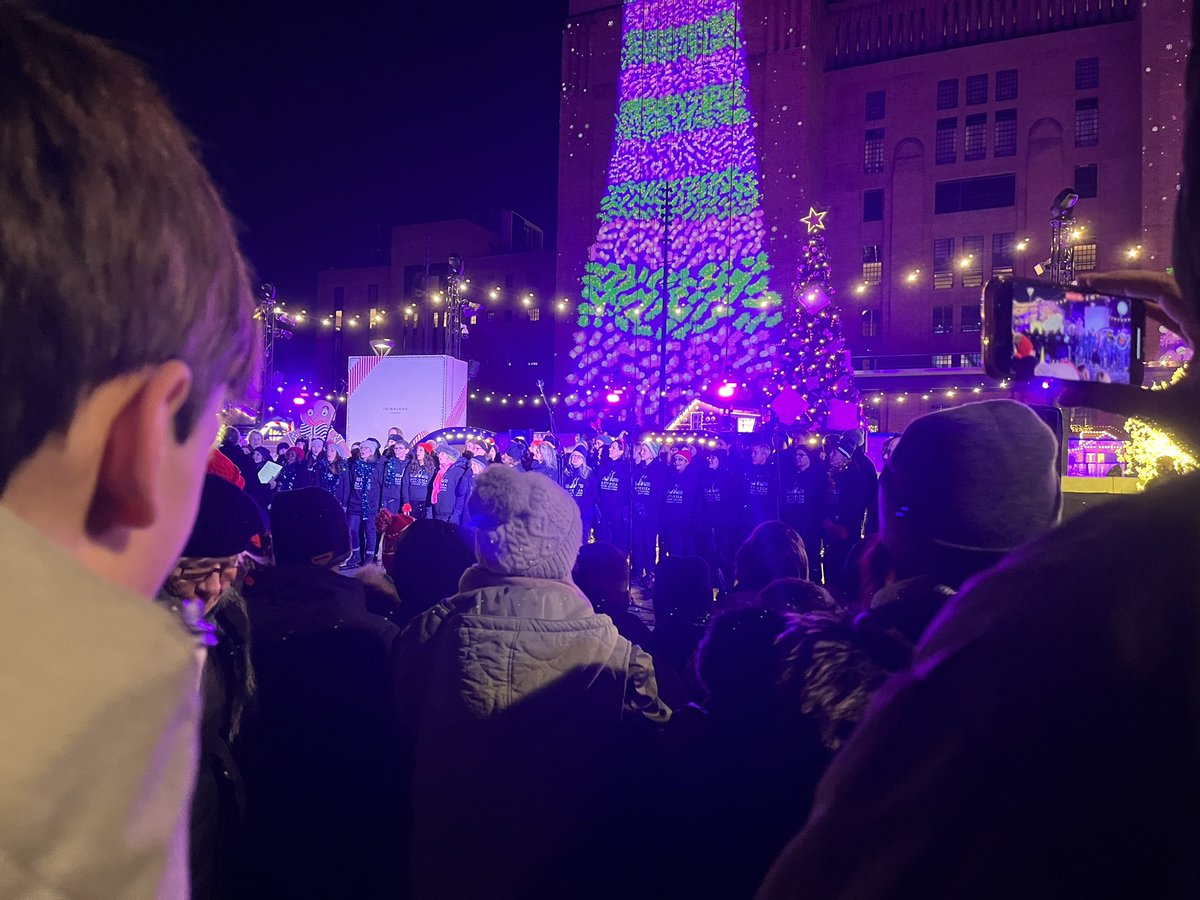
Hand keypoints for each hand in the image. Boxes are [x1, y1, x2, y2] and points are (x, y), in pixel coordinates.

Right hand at [1058, 271, 1199, 445]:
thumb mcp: (1163, 412)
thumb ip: (1114, 399)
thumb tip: (1063, 394)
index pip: (1162, 288)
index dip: (1123, 281)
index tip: (1087, 283)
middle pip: (1167, 289)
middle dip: (1126, 285)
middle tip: (1086, 289)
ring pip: (1174, 302)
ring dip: (1139, 298)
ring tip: (1102, 299)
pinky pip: (1181, 319)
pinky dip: (1156, 314)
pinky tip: (1134, 316)